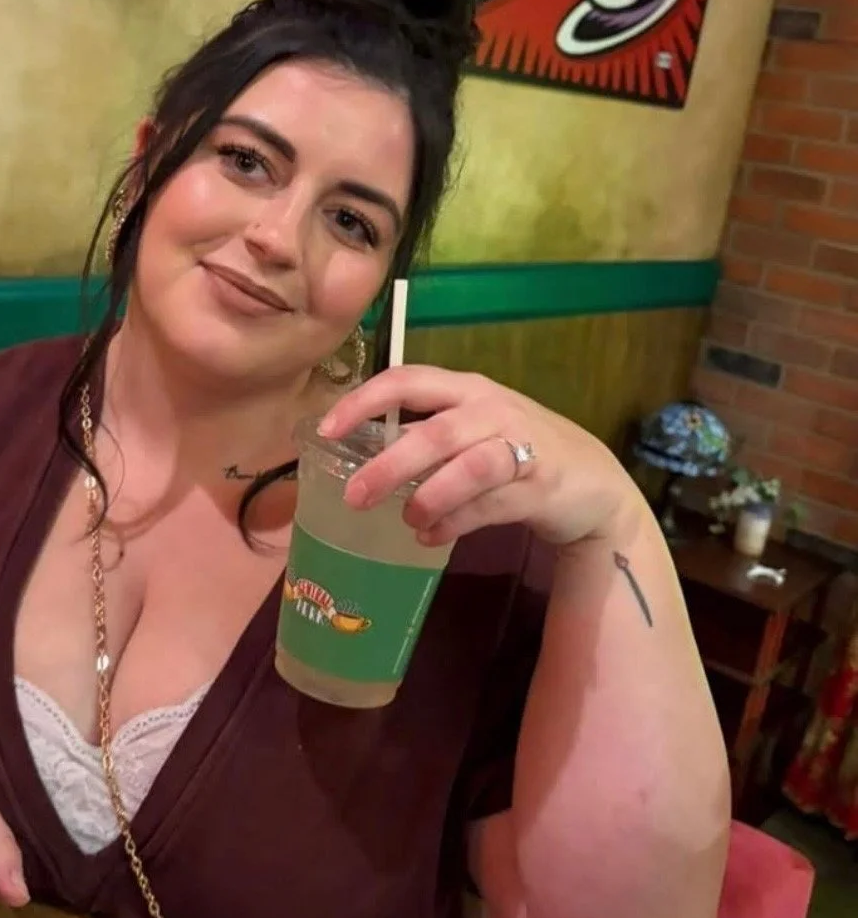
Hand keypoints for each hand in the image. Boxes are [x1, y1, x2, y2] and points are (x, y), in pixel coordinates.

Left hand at [320, 366, 640, 546]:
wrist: (590, 481)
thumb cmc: (513, 449)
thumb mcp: (468, 431)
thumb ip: (421, 438)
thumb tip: (358, 460)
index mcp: (465, 389)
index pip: (408, 380)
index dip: (365, 401)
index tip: (327, 429)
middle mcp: (492, 410)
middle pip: (437, 432)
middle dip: (391, 464)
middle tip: (354, 496)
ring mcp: (521, 446)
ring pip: (472, 467)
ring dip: (433, 495)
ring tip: (408, 519)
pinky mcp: (542, 485)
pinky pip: (492, 505)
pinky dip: (457, 523)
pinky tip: (430, 537)